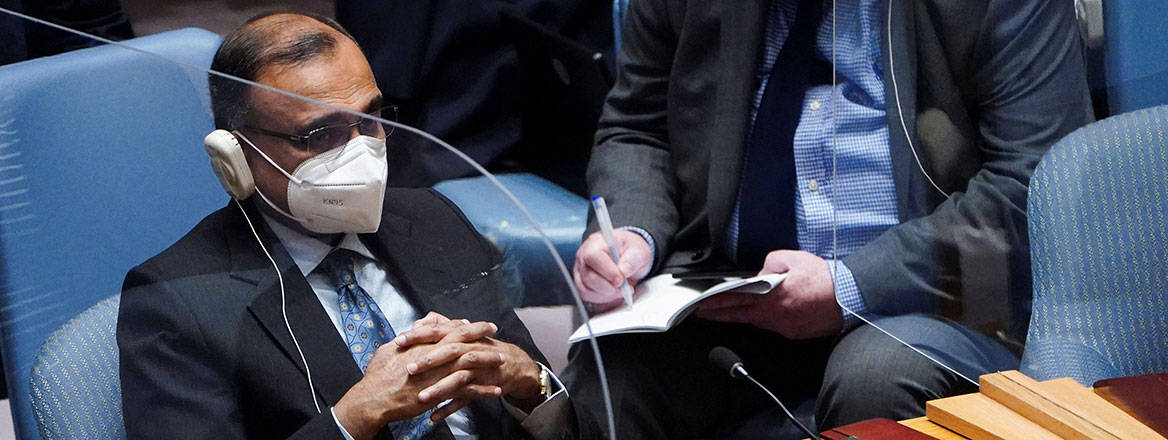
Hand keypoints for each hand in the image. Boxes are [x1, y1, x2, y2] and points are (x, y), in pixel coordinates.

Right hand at [333, 316, 502, 439]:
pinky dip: (485, 390)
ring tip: (502, 359)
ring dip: (489, 361)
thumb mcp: (388, 350)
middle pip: (465, 340)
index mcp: (423, 344)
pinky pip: (470, 390)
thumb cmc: (378, 376)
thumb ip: (404, 340)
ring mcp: (441, 374)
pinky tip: (496, 390)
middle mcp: (435, 356)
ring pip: (472, 363)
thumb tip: (410, 332)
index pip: (448, 330)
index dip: (463, 326)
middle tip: (495, 329)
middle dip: (481, 334)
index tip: (473, 323)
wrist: (375, 398)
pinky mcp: (443, 392)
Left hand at [405, 332, 543, 417]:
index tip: (399, 340)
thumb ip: (441, 325)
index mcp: (460, 335)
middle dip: (429, 361)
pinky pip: (465, 399)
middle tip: (409, 369)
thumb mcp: (462, 332)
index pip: (438, 331)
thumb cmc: (480, 347)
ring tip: (422, 398)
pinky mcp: (480, 387)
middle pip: (448, 353)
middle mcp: (469, 350)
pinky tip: (434, 416)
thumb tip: (421, 320)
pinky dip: (450, 408)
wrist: (510, 363)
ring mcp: (476, 370)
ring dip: (440, 388)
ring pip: (457, 378)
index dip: (419, 335)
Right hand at [573, 230, 651, 312]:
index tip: (621, 279)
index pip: (592, 257)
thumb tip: (624, 271)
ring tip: (621, 290)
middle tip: (625, 287)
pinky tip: (613, 293)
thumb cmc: (630, 250)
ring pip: (586, 289)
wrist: (628, 256)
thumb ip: (632, 259)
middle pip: (588, 277)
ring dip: (606, 295)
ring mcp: (580, 271)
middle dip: (609, 287)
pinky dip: (601, 299)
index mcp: (596, 243)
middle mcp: (583, 256)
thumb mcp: (638, 250)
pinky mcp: (582, 283)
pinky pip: (587, 296)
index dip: (607, 271)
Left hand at [695, 250, 842, 338]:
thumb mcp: (792, 258)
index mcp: (772, 295)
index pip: (736, 299)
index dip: (717, 303)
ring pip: (756, 321)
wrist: (849, 297)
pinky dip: (764, 318)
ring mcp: (784, 326)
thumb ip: (770, 263)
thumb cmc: (824, 278)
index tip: (703, 304)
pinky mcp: (793, 333)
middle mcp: (775, 314)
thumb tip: (760, 274)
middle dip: (719, 314)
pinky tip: (761, 312)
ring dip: (741, 315)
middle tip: (702, 313)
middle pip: (740, 315)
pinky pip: (773, 325)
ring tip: (725, 311)